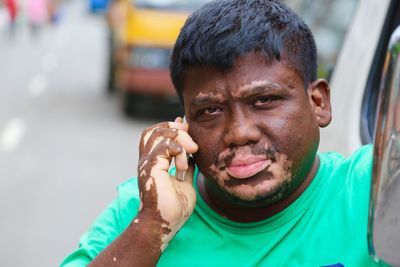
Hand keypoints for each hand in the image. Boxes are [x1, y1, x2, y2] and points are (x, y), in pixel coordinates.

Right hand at [137, 117, 197, 248]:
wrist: (163, 226)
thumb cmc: (173, 210)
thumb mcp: (184, 183)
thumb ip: (186, 168)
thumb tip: (191, 157)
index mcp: (154, 163)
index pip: (155, 135)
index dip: (171, 129)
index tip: (189, 133)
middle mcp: (148, 161)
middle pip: (154, 130)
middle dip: (174, 129)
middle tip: (191, 142)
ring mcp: (148, 164)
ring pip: (159, 133)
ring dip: (179, 138)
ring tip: (191, 151)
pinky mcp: (152, 169)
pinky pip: (164, 147)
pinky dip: (178, 150)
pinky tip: (184, 164)